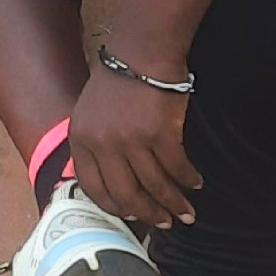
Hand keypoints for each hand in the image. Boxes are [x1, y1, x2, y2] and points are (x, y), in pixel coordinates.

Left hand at [68, 63, 201, 232]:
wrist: (141, 53)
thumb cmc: (117, 82)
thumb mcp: (89, 114)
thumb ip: (94, 147)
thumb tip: (110, 185)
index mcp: (81, 139)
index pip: (94, 189)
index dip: (115, 208)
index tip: (131, 216)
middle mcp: (102, 144)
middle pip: (126, 194)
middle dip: (148, 213)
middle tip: (164, 222)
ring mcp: (130, 140)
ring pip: (154, 186)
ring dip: (173, 204)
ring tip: (186, 213)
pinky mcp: (159, 134)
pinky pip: (176, 168)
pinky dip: (188, 180)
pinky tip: (195, 182)